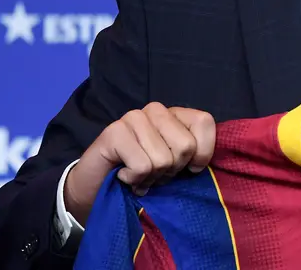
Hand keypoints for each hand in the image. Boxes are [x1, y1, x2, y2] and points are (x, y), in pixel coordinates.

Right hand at [63, 102, 214, 225]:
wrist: (95, 190)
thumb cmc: (141, 177)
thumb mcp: (175, 168)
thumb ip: (192, 157)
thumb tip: (201, 163)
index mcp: (175, 115)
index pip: (204, 122)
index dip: (202, 153)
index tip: (188, 170)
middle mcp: (156, 110)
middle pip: (185, 146)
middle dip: (171, 170)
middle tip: (153, 173)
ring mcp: (133, 118)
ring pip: (163, 159)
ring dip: (150, 178)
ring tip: (137, 175)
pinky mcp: (114, 131)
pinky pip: (142, 166)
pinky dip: (134, 180)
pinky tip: (123, 175)